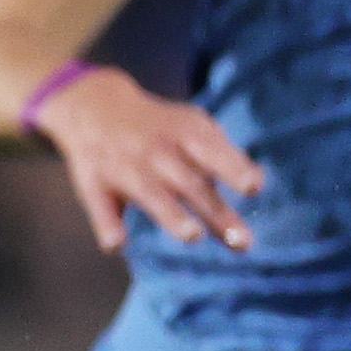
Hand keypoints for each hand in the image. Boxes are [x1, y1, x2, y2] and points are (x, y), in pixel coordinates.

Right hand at [28, 71, 262, 253]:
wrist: (95, 106)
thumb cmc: (158, 128)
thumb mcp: (191, 126)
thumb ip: (221, 155)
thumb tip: (256, 185)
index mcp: (183, 134)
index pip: (212, 152)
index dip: (233, 169)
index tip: (254, 188)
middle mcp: (155, 151)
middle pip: (189, 183)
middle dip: (215, 211)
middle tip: (242, 242)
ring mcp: (123, 168)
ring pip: (150, 194)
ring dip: (171, 215)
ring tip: (193, 237)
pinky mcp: (94, 185)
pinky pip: (100, 207)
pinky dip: (107, 226)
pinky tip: (117, 244)